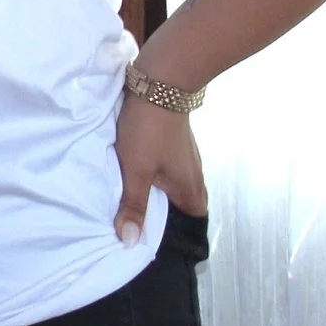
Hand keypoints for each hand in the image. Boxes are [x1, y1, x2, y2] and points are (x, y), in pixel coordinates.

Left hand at [113, 96, 205, 244]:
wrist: (159, 83)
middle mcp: (194, 173)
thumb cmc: (149, 131)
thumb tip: (130, 241)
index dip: (178, 225)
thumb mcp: (135, 171)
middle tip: (137, 212)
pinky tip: (135, 166)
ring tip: (131, 191)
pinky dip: (153, 168)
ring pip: (172, 180)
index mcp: (191, 187)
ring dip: (155, 185)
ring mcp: (186, 155)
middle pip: (182, 199)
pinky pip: (166, 164)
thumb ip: (133, 205)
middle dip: (162, 206)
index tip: (153, 229)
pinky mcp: (174, 140)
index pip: (194, 216)